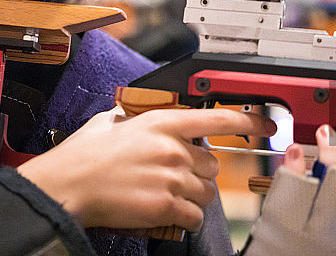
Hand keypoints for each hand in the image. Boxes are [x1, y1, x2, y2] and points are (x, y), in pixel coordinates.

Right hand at [16, 106, 275, 230]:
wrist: (68, 185)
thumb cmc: (83, 156)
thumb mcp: (109, 121)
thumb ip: (132, 118)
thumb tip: (133, 117)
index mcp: (161, 122)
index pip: (218, 117)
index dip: (248, 120)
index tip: (267, 124)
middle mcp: (172, 148)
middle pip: (211, 165)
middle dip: (197, 173)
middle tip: (173, 177)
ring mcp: (171, 177)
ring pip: (206, 193)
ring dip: (192, 197)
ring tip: (166, 196)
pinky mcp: (165, 206)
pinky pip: (194, 216)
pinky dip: (185, 218)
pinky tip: (167, 213)